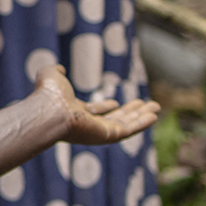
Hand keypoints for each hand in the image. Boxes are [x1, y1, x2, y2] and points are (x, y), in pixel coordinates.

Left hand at [33, 64, 160, 145]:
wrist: (50, 110)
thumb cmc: (48, 95)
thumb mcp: (50, 76)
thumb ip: (54, 72)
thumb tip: (59, 69)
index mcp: (75, 114)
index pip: (94, 113)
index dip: (105, 108)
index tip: (115, 103)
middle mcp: (88, 126)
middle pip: (113, 120)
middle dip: (129, 113)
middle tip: (145, 104)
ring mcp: (98, 133)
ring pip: (125, 125)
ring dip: (141, 117)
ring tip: (156, 108)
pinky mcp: (108, 136)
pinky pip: (129, 130)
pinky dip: (142, 123)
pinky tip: (154, 115)